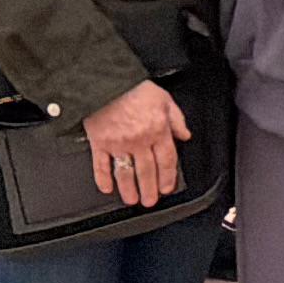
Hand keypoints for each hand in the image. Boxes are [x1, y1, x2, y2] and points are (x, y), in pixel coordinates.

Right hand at [78, 78, 186, 207]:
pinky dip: (103, 178)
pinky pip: (101, 165)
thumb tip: (184, 135)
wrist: (104, 81)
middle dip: (150, 189)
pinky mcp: (99, 143)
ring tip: (132, 199)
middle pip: (147, 171)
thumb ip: (176, 119)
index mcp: (157, 129)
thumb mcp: (164, 99)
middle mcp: (139, 140)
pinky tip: (106, 188)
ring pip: (126, 173)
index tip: (167, 187)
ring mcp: (118, 143)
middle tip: (150, 201)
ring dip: (129, 189)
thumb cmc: (132, 87)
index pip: (167, 159)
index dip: (168, 176)